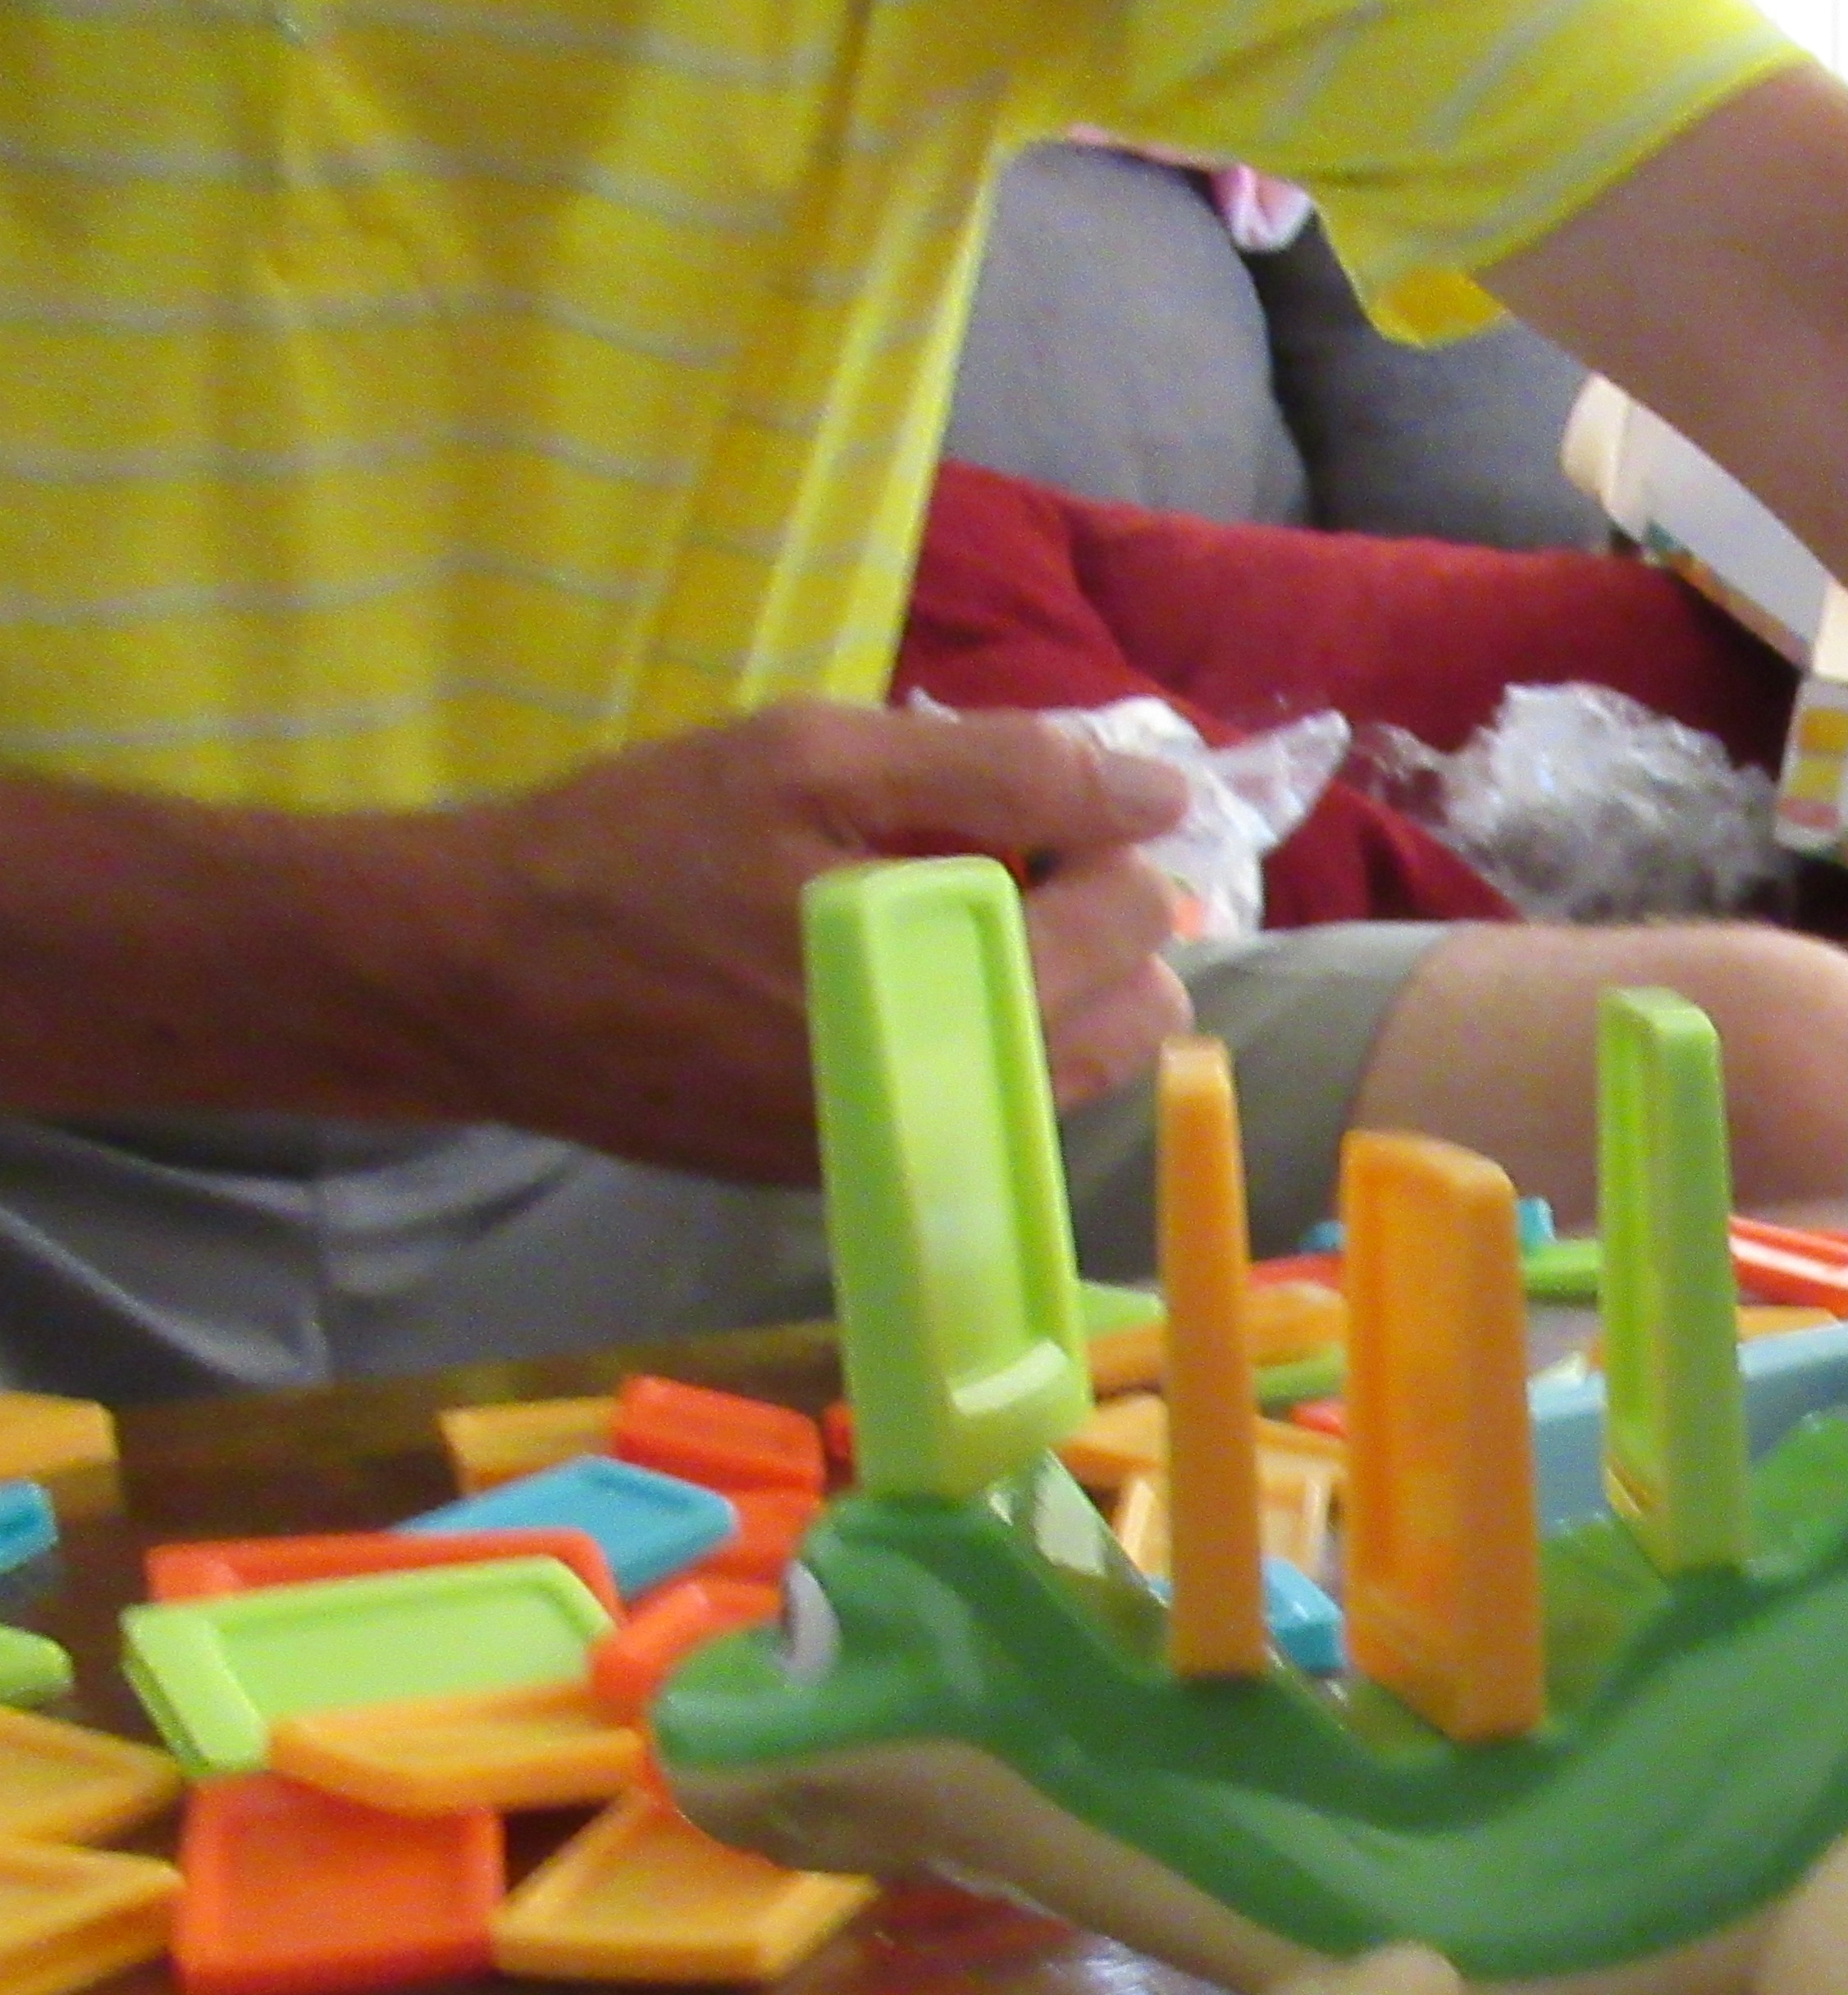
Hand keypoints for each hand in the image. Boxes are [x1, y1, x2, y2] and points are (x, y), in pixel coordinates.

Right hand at [427, 701, 1192, 1181]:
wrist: (481, 979)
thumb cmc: (638, 850)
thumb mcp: (813, 761)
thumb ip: (1005, 773)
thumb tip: (1158, 793)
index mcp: (963, 995)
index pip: (1137, 916)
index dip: (1103, 837)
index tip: (1019, 801)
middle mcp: (963, 1101)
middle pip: (1135, 1006)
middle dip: (1092, 915)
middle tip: (983, 852)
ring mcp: (920, 1150)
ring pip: (1078, 1064)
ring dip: (1052, 976)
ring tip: (936, 907)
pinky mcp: (872, 1172)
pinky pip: (995, 1102)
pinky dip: (986, 1028)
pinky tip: (894, 968)